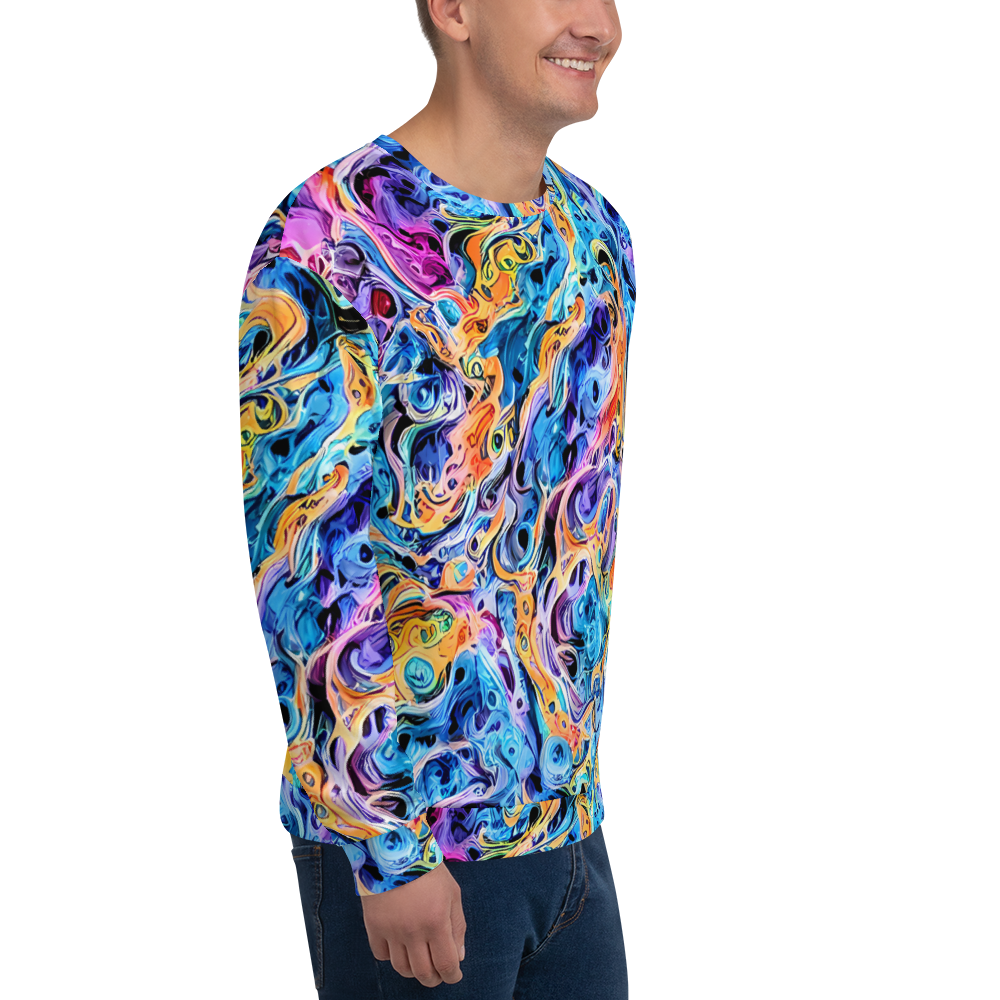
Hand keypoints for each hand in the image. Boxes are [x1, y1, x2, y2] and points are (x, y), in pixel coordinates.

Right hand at [361, 861, 466, 987]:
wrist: (394, 849)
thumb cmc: (427, 870)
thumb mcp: (452, 893)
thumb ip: (457, 926)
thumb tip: (458, 957)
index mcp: (436, 922)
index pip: (446, 964)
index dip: (452, 976)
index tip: (454, 975)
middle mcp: (413, 931)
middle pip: (423, 973)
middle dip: (434, 978)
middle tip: (438, 974)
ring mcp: (391, 930)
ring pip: (402, 968)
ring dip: (413, 971)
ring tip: (419, 961)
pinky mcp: (373, 926)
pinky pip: (382, 955)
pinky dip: (392, 957)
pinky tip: (399, 946)